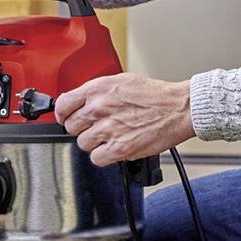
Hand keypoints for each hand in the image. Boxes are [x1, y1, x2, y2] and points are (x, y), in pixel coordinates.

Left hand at [54, 74, 192, 167]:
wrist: (178, 108)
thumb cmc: (155, 95)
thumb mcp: (120, 82)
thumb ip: (97, 93)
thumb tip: (81, 103)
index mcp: (97, 89)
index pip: (62, 105)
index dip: (64, 114)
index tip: (67, 118)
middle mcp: (99, 108)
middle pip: (71, 126)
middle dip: (82, 128)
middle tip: (97, 127)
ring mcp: (108, 129)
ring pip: (82, 143)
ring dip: (94, 143)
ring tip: (110, 136)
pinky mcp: (119, 148)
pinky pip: (96, 158)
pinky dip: (104, 156)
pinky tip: (114, 148)